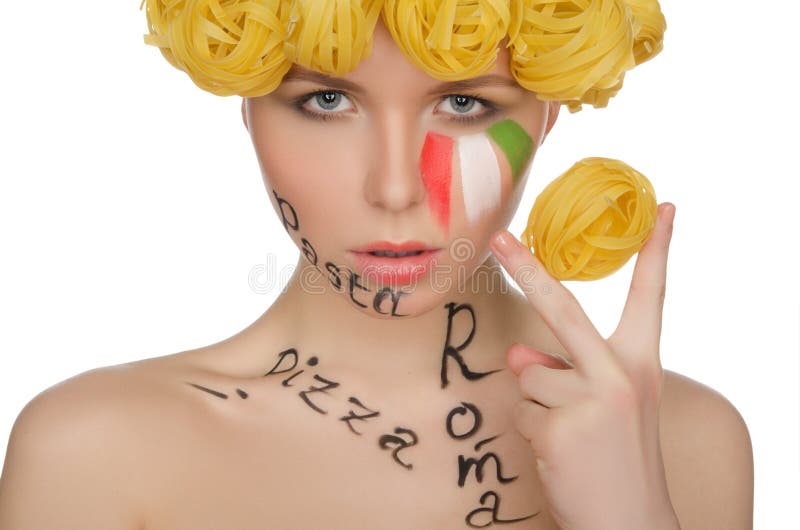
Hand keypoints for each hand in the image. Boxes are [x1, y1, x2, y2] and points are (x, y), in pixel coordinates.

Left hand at [489, 202, 680, 529]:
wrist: (631, 523)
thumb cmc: (617, 459)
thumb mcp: (605, 406)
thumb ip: (565, 370)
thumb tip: (516, 352)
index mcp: (640, 365)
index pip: (651, 297)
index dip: (657, 251)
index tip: (662, 209)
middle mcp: (620, 375)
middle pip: (563, 309)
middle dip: (527, 269)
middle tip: (502, 238)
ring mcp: (590, 400)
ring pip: (529, 373)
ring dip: (537, 402)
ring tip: (568, 434)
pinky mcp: (561, 426)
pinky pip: (522, 409)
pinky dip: (531, 430)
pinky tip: (559, 452)